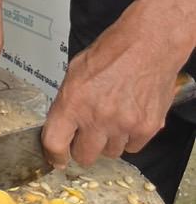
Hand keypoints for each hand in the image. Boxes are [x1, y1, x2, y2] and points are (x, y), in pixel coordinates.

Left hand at [42, 0, 190, 167]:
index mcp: (73, 102)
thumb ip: (67, 101)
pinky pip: (133, 147)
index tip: (56, 159)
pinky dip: (129, 137)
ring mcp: (124, 125)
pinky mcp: (146, 128)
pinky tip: (128, 116)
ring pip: (110, 153)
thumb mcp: (75, 71)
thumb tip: (61, 124)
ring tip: (112, 118)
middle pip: (84, 156)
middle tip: (86, 134)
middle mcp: (97, 118)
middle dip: (83, 148)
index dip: (54, 155)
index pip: (55, 143)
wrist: (148, 45)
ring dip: (108, 142)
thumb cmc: (112, 52)